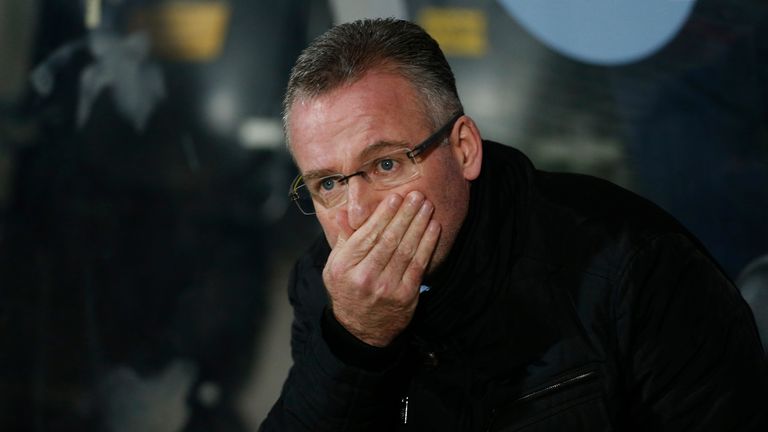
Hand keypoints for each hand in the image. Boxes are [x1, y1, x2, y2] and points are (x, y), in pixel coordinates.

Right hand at [322, 191, 440, 346]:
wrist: (361, 330)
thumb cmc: (347, 290)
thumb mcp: (335, 266)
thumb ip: (343, 239)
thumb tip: (345, 212)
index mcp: (345, 267)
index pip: (367, 235)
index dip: (384, 214)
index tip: (395, 198)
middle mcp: (365, 277)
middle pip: (389, 239)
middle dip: (406, 214)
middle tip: (417, 196)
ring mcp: (387, 287)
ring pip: (406, 249)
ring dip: (419, 225)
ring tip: (427, 206)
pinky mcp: (406, 295)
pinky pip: (419, 264)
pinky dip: (427, 244)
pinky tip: (433, 228)